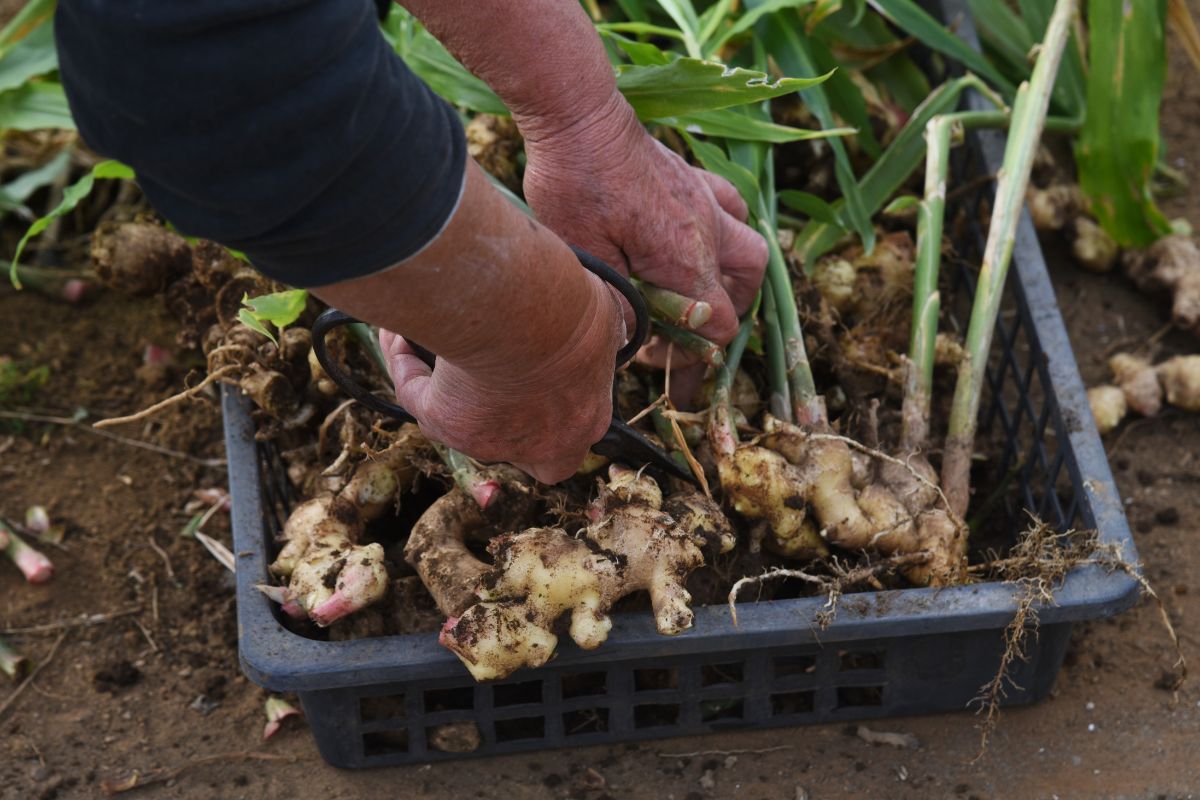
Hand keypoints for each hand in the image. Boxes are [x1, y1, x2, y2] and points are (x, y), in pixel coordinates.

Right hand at [378, 273, 624, 483]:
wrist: (522, 311)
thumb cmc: (567, 309)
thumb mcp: (602, 313)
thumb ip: (599, 330)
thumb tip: (594, 324)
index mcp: (585, 418)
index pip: (570, 439)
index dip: (551, 414)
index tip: (537, 376)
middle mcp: (540, 443)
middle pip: (515, 444)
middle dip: (497, 414)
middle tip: (482, 371)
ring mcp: (491, 439)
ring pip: (461, 418)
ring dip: (449, 381)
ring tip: (437, 330)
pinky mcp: (446, 422)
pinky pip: (417, 396)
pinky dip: (406, 364)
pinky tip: (403, 332)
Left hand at [521, 95, 768, 353]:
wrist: (580, 118)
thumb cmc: (575, 188)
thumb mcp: (587, 261)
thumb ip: (617, 306)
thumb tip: (630, 342)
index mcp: (686, 263)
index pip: (719, 326)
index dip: (692, 355)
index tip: (652, 357)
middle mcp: (709, 233)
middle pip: (745, 291)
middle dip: (723, 319)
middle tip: (683, 330)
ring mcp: (705, 201)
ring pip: (750, 246)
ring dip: (734, 278)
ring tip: (703, 291)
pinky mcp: (692, 177)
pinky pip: (732, 205)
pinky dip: (727, 228)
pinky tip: (701, 237)